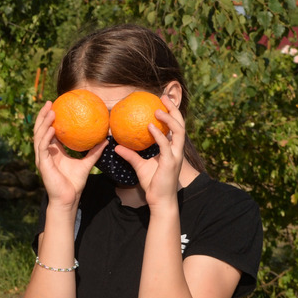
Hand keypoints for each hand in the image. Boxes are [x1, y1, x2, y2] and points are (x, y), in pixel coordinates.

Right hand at [33, 101, 105, 208]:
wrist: (68, 198)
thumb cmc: (74, 183)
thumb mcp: (86, 164)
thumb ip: (94, 152)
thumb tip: (106, 140)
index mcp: (53, 151)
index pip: (49, 131)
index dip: (50, 119)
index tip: (56, 105)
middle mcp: (46, 152)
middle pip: (40, 130)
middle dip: (43, 116)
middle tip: (50, 103)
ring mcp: (42, 158)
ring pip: (39, 136)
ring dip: (43, 122)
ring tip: (50, 111)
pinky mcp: (43, 163)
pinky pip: (43, 147)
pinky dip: (46, 136)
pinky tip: (51, 128)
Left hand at [116, 95, 185, 210]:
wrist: (160, 201)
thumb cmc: (153, 184)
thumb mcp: (140, 166)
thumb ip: (130, 155)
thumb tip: (117, 146)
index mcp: (172, 149)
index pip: (174, 127)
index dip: (171, 113)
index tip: (161, 101)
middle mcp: (176, 150)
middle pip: (181, 124)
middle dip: (174, 109)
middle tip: (163, 97)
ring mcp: (175, 155)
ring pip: (178, 131)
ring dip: (169, 118)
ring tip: (157, 109)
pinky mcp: (170, 162)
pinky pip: (165, 144)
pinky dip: (158, 134)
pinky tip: (150, 126)